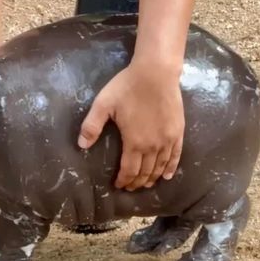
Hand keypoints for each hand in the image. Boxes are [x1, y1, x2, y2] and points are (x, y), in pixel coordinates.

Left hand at [77, 56, 184, 189]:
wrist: (156, 72)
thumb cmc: (128, 87)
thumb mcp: (103, 104)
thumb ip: (91, 126)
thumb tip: (81, 145)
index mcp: (134, 142)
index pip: (129, 170)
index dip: (124, 180)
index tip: (119, 185)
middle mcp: (153, 146)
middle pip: (145, 172)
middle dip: (136, 182)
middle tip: (130, 188)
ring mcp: (168, 140)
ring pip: (160, 167)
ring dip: (152, 178)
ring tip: (145, 184)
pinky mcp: (178, 131)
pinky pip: (176, 156)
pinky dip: (171, 168)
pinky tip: (168, 175)